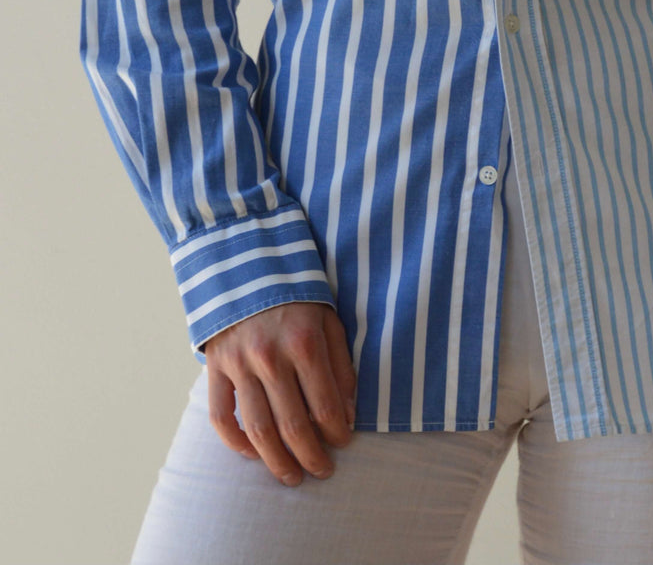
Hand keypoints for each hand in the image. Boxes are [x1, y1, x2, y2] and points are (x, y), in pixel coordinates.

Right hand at [202, 300, 357, 486]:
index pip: (326, 406)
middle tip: (322, 472)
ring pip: (258, 429)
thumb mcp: (329, 320)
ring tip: (291, 476)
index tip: (344, 444)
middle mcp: (271, 357)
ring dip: (276, 461)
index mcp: (305, 344)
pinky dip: (234, 442)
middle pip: (293, 425)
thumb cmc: (297, 297)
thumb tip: (346, 415)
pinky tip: (252, 454)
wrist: (248, 267)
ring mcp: (240, 364)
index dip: (338, 433)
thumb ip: (341, 365)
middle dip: (311, 457)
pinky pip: (221, 416)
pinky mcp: (216, 366)